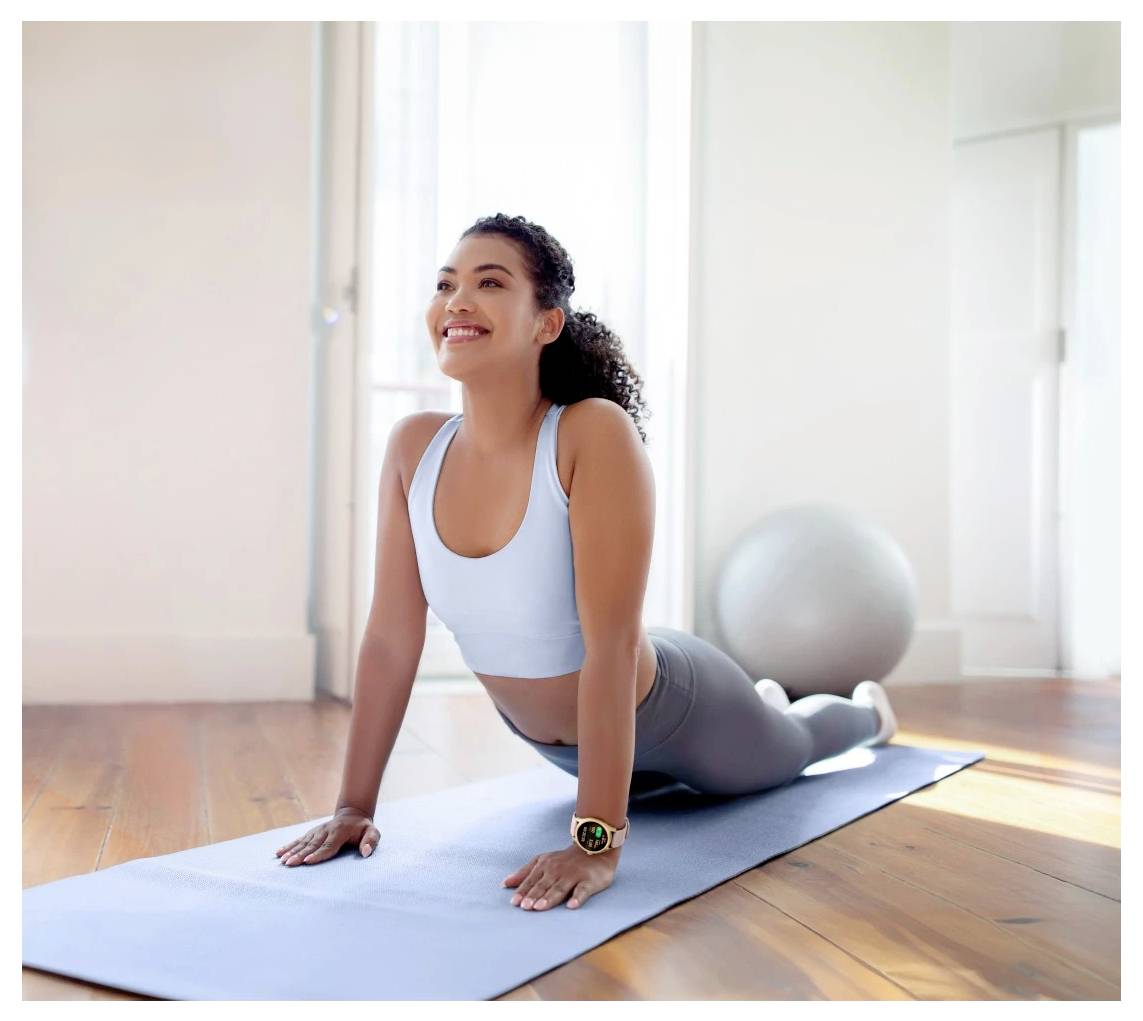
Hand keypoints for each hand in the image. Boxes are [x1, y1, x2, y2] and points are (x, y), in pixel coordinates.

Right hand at [274, 808, 379, 865]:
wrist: (352, 814)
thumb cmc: (363, 828)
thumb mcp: (373, 832)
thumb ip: (371, 841)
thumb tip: (365, 853)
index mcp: (339, 832)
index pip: (328, 845)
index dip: (318, 854)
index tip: (308, 861)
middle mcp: (325, 831)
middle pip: (312, 845)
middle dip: (300, 855)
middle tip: (289, 863)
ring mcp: (317, 831)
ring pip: (303, 842)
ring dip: (292, 851)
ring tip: (282, 860)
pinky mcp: (311, 833)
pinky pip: (299, 840)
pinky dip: (288, 846)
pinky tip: (278, 852)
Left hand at [502, 844, 618, 910]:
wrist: (593, 847)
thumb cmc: (564, 859)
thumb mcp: (542, 861)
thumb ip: (524, 873)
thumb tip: (504, 884)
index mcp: (545, 865)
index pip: (531, 880)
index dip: (523, 891)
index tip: (514, 903)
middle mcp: (558, 870)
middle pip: (544, 885)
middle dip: (534, 895)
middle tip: (525, 907)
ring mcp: (573, 875)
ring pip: (560, 888)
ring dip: (550, 898)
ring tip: (540, 907)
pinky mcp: (588, 881)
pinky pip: (582, 890)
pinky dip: (577, 898)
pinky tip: (572, 905)